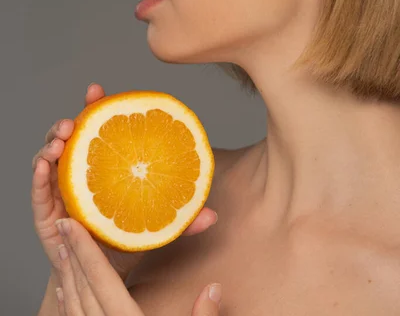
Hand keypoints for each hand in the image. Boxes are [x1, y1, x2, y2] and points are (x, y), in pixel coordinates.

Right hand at [31, 83, 218, 285]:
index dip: (95, 105)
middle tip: (76, 120)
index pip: (98, 128)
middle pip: (69, 138)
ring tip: (61, 140)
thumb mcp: (157, 224)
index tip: (96, 89)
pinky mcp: (46, 212)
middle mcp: (79, 170)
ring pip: (48, 157)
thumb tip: (212, 215)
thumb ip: (180, 218)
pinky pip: (37, 191)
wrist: (102, 273)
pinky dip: (37, 176)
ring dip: (50, 143)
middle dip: (68, 122)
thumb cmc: (127, 237)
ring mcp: (59, 189)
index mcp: (103, 163)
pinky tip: (42, 167)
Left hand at [55, 217, 221, 314]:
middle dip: (72, 257)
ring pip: (75, 308)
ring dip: (67, 277)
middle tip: (64, 228)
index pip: (103, 282)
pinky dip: (68, 305)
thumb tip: (214, 287)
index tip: (72, 226)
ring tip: (63, 253)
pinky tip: (66, 293)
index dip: (86, 251)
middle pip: (84, 291)